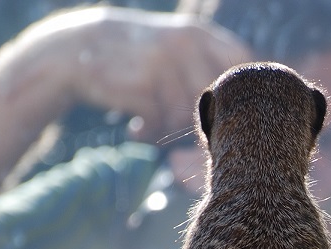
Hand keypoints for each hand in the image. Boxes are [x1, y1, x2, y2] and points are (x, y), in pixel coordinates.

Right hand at [23, 7, 252, 142]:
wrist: (79, 48)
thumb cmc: (139, 59)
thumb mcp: (176, 48)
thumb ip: (209, 66)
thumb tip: (251, 107)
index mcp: (199, 34)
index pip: (240, 65)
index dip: (238, 95)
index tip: (224, 114)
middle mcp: (186, 44)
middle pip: (216, 100)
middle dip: (201, 122)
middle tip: (180, 130)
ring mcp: (164, 63)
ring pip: (187, 115)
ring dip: (170, 128)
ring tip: (153, 124)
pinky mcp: (143, 84)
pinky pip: (161, 122)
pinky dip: (149, 132)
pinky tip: (137, 129)